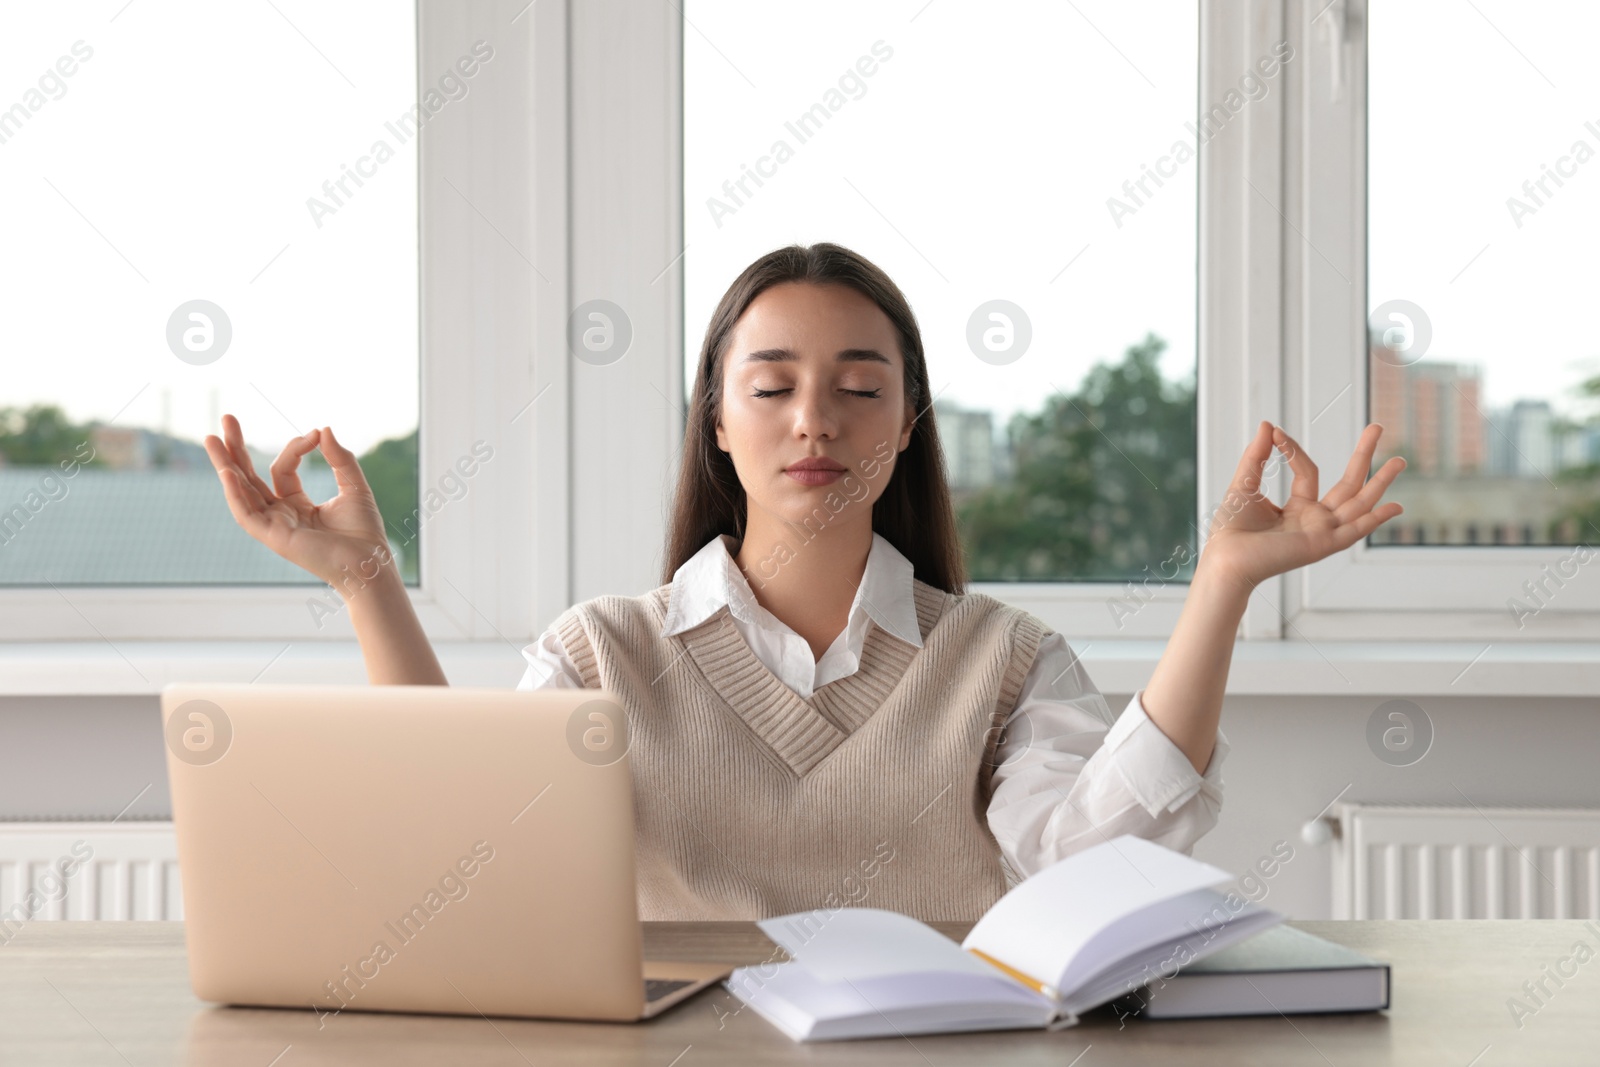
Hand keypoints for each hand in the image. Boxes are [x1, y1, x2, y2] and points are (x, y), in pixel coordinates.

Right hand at [204, 414, 392, 588]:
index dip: (296, 448)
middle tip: (226, 418)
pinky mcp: (274, 538)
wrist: (369, 563)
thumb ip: (339, 458)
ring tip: (211, 439)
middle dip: (237, 449)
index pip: (283, 469)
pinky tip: (228, 472)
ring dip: (226, 466)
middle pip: (251, 478)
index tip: (314, 434)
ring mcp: (274, 526)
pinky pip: (247, 515)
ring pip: (242, 493)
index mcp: (297, 505)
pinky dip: (235, 494)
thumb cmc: (364, 533)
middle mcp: (281, 515)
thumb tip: (323, 428)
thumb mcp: (354, 486)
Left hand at [1200, 421, 1405, 590]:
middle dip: (1364, 456)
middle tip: (1378, 427)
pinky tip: (1395, 507)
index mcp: (1297, 509)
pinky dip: (1375, 519)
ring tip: (1401, 460)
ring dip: (1380, 482)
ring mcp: (1321, 533)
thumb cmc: (1230, 530)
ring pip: (1359, 504)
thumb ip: (1257, 456)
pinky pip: (1354, 531)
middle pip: (1349, 485)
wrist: (1225, 557)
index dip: (1294, 450)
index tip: (1276, 432)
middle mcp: (1315, 520)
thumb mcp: (1245, 484)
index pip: (1309, 472)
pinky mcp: (1322, 544)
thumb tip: (1267, 424)